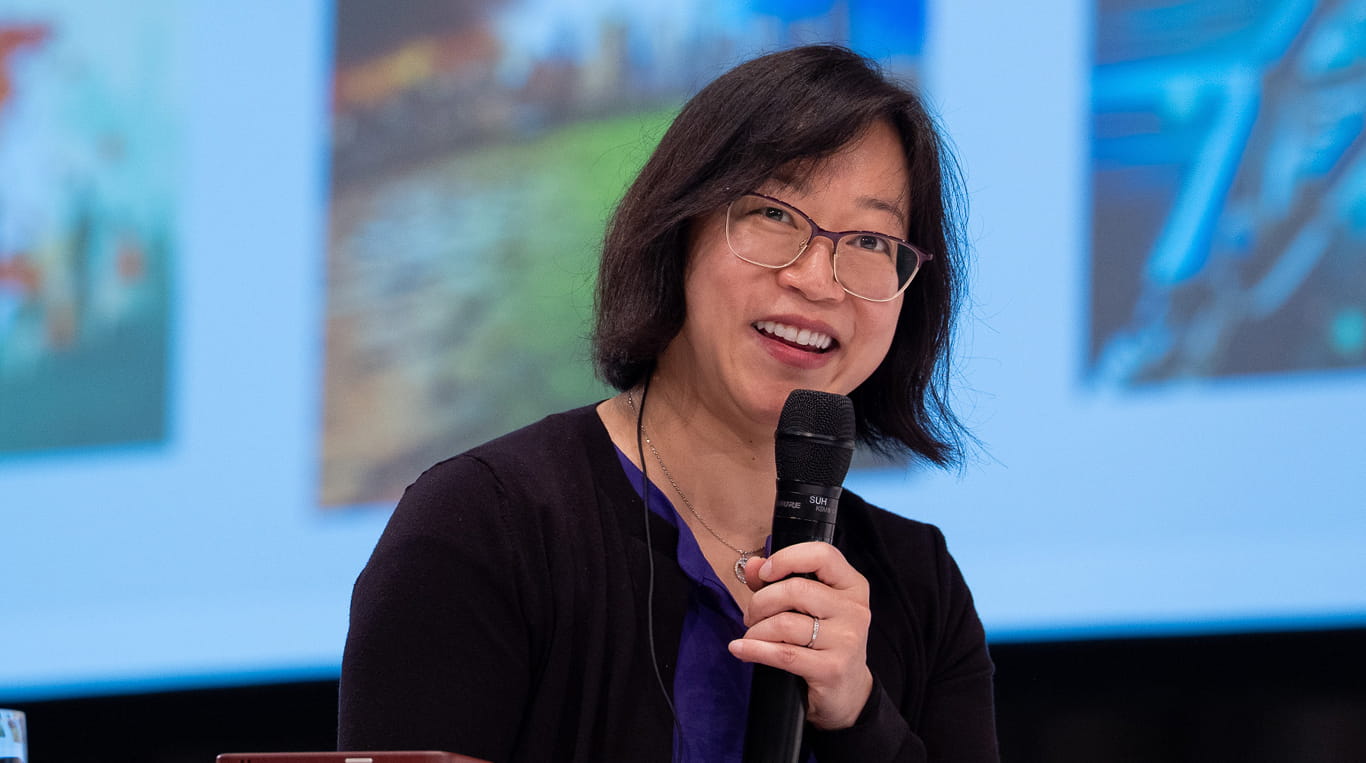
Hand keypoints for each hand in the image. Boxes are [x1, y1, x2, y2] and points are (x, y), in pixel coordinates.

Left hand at [727, 542, 873, 729]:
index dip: (787, 559)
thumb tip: (752, 565)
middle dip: (761, 602)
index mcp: (852, 586)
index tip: (765, 573)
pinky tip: (740, 649)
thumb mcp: (807, 608)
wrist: (846, 693)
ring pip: (785, 623)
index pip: (822, 555)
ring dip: (756, 629)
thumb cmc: (823, 642)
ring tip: (751, 636)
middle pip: (796, 590)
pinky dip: (754, 649)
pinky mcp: (832, 668)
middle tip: (751, 616)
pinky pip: (783, 654)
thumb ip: (779, 582)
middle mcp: (854, 610)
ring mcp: (846, 640)